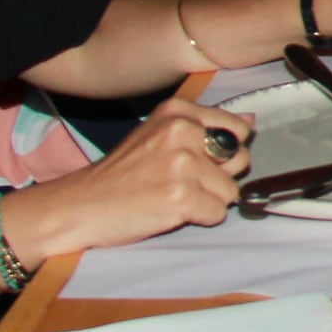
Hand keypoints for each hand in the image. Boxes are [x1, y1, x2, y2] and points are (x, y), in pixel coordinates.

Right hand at [6, 98, 248, 259]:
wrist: (79, 205)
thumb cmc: (120, 174)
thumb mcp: (158, 134)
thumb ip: (204, 127)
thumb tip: (251, 121)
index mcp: (178, 112)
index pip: (237, 130)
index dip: (223, 153)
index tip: (197, 162)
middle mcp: (183, 131)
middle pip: (239, 160)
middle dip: (218, 178)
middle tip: (180, 183)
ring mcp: (183, 164)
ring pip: (230, 191)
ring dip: (206, 201)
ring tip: (171, 198)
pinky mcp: (181, 197)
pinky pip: (217, 214)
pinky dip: (198, 219)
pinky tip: (169, 212)